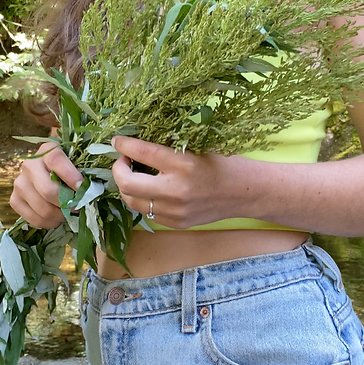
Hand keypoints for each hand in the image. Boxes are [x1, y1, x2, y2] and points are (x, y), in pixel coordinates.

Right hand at [10, 142, 83, 228]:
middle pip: (48, 190)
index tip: (83, 188)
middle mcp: (29, 165)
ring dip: (60, 216)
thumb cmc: (68, 166)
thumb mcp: (76, 160)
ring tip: (68, 213)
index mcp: (47, 150)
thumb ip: (84, 169)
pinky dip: (48, 222)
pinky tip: (56, 218)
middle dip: (67, 203)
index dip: (70, 175)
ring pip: (42, 208)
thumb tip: (92, 187)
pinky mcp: (15, 199)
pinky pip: (33, 219)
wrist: (47, 169)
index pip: (55, 160)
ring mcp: (19, 183)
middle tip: (79, 207)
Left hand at [111, 136, 233, 228]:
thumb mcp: (197, 147)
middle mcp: (176, 190)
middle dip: (118, 169)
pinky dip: (142, 199)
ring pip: (132, 201)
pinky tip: (149, 189)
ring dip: (127, 185)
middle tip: (123, 160)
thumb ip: (168, 149)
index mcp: (183, 164)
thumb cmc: (224, 164)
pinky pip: (147, 212)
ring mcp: (175, 211)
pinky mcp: (176, 223)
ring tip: (134, 174)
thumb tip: (135, 144)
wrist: (246, 193)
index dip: (124, 144)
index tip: (117, 140)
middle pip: (127, 183)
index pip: (142, 152)